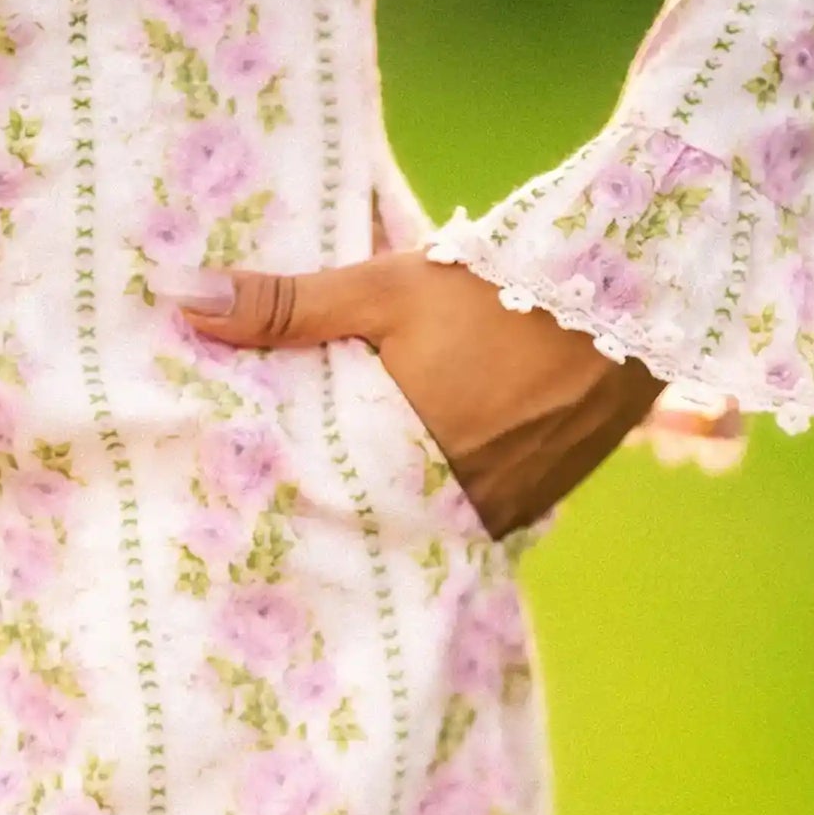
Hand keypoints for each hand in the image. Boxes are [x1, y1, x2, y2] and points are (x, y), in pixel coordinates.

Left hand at [155, 250, 665, 540]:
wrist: (631, 301)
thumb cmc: (498, 290)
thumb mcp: (386, 290)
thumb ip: (287, 306)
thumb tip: (182, 300)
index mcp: (403, 461)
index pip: (315, 500)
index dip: (275, 495)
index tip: (228, 490)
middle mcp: (450, 505)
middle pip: (365, 521)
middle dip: (326, 507)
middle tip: (265, 496)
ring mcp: (496, 515)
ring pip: (414, 524)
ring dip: (380, 510)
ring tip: (334, 487)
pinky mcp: (530, 510)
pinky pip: (462, 521)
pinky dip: (432, 505)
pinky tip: (405, 482)